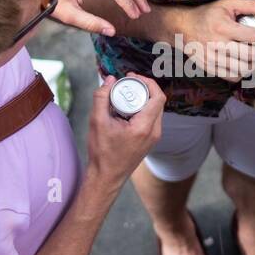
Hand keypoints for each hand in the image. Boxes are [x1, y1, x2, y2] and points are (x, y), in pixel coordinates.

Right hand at [85, 75, 164, 191]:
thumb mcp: (97, 122)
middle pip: (157, 101)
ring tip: (126, 94)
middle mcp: (154, 132)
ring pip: (155, 109)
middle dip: (144, 88)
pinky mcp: (150, 139)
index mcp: (144, 127)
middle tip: (127, 83)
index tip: (132, 78)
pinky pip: (151, 117)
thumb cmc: (102, 153)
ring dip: (143, 98)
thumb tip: (109, 79)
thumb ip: (102, 97)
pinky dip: (142, 108)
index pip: (157, 97)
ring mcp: (154, 137)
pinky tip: (127, 108)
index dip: (147, 82)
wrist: (107, 176)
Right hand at [180, 0, 254, 82]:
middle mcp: (217, 45)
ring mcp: (212, 59)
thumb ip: (252, 5)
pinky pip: (232, 77)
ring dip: (251, 64)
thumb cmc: (209, 14)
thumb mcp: (229, 4)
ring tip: (251, 55)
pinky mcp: (209, 68)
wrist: (183, 28)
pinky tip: (240, 63)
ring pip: (243, 69)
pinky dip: (240, 72)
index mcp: (223, 27)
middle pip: (251, 56)